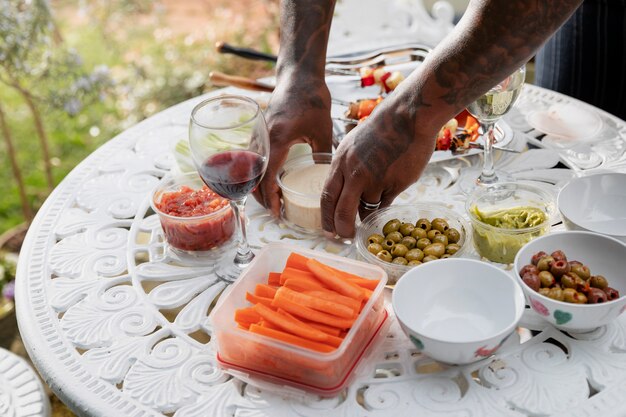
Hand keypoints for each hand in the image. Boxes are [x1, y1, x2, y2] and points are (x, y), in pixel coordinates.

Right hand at [254, 77, 332, 215]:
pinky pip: (253, 158)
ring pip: (250, 168)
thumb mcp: (323, 130)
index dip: (270, 198)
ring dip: (258, 186)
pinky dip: (257, 172)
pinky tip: (270, 180)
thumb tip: (327, 176)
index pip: (267, 177)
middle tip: (276, 211)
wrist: (299, 75)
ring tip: (273, 200)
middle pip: (253, 177)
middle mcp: (262, 139)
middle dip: (261, 197)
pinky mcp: (259, 131)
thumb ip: (323, 155)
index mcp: (277, 140)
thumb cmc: (312, 99)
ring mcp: (258, 134)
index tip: (277, 212)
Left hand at [321, 100, 436, 236]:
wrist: (407, 117)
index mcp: (340, 162)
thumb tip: (346, 195)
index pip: (327, 196)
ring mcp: (375, 180)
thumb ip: (347, 169)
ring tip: (379, 190)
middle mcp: (354, 173)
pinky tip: (391, 185)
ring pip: (367, 208)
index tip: (329, 230)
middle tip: (346, 236)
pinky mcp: (394, 184)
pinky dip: (386, 201)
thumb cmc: (381, 129)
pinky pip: (386, 203)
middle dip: (342, 229)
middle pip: (342, 212)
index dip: (327, 217)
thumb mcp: (353, 145)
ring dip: (370, 209)